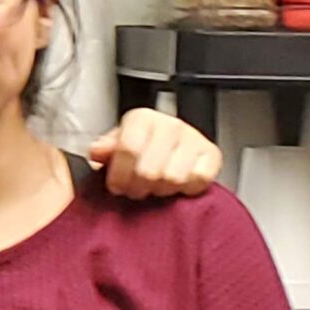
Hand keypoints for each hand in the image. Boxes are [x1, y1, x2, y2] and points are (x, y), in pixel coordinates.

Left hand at [89, 108, 219, 199]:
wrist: (171, 148)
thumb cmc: (141, 148)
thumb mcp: (116, 146)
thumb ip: (105, 148)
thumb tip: (97, 151)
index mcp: (142, 118)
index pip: (128, 149)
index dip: (119, 175)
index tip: (116, 186)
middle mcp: (170, 125)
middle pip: (149, 170)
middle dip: (138, 187)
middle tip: (136, 190)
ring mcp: (194, 138)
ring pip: (173, 178)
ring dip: (161, 189)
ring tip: (155, 187)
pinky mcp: (212, 155)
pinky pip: (198, 180)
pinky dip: (186, 189)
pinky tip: (177, 185)